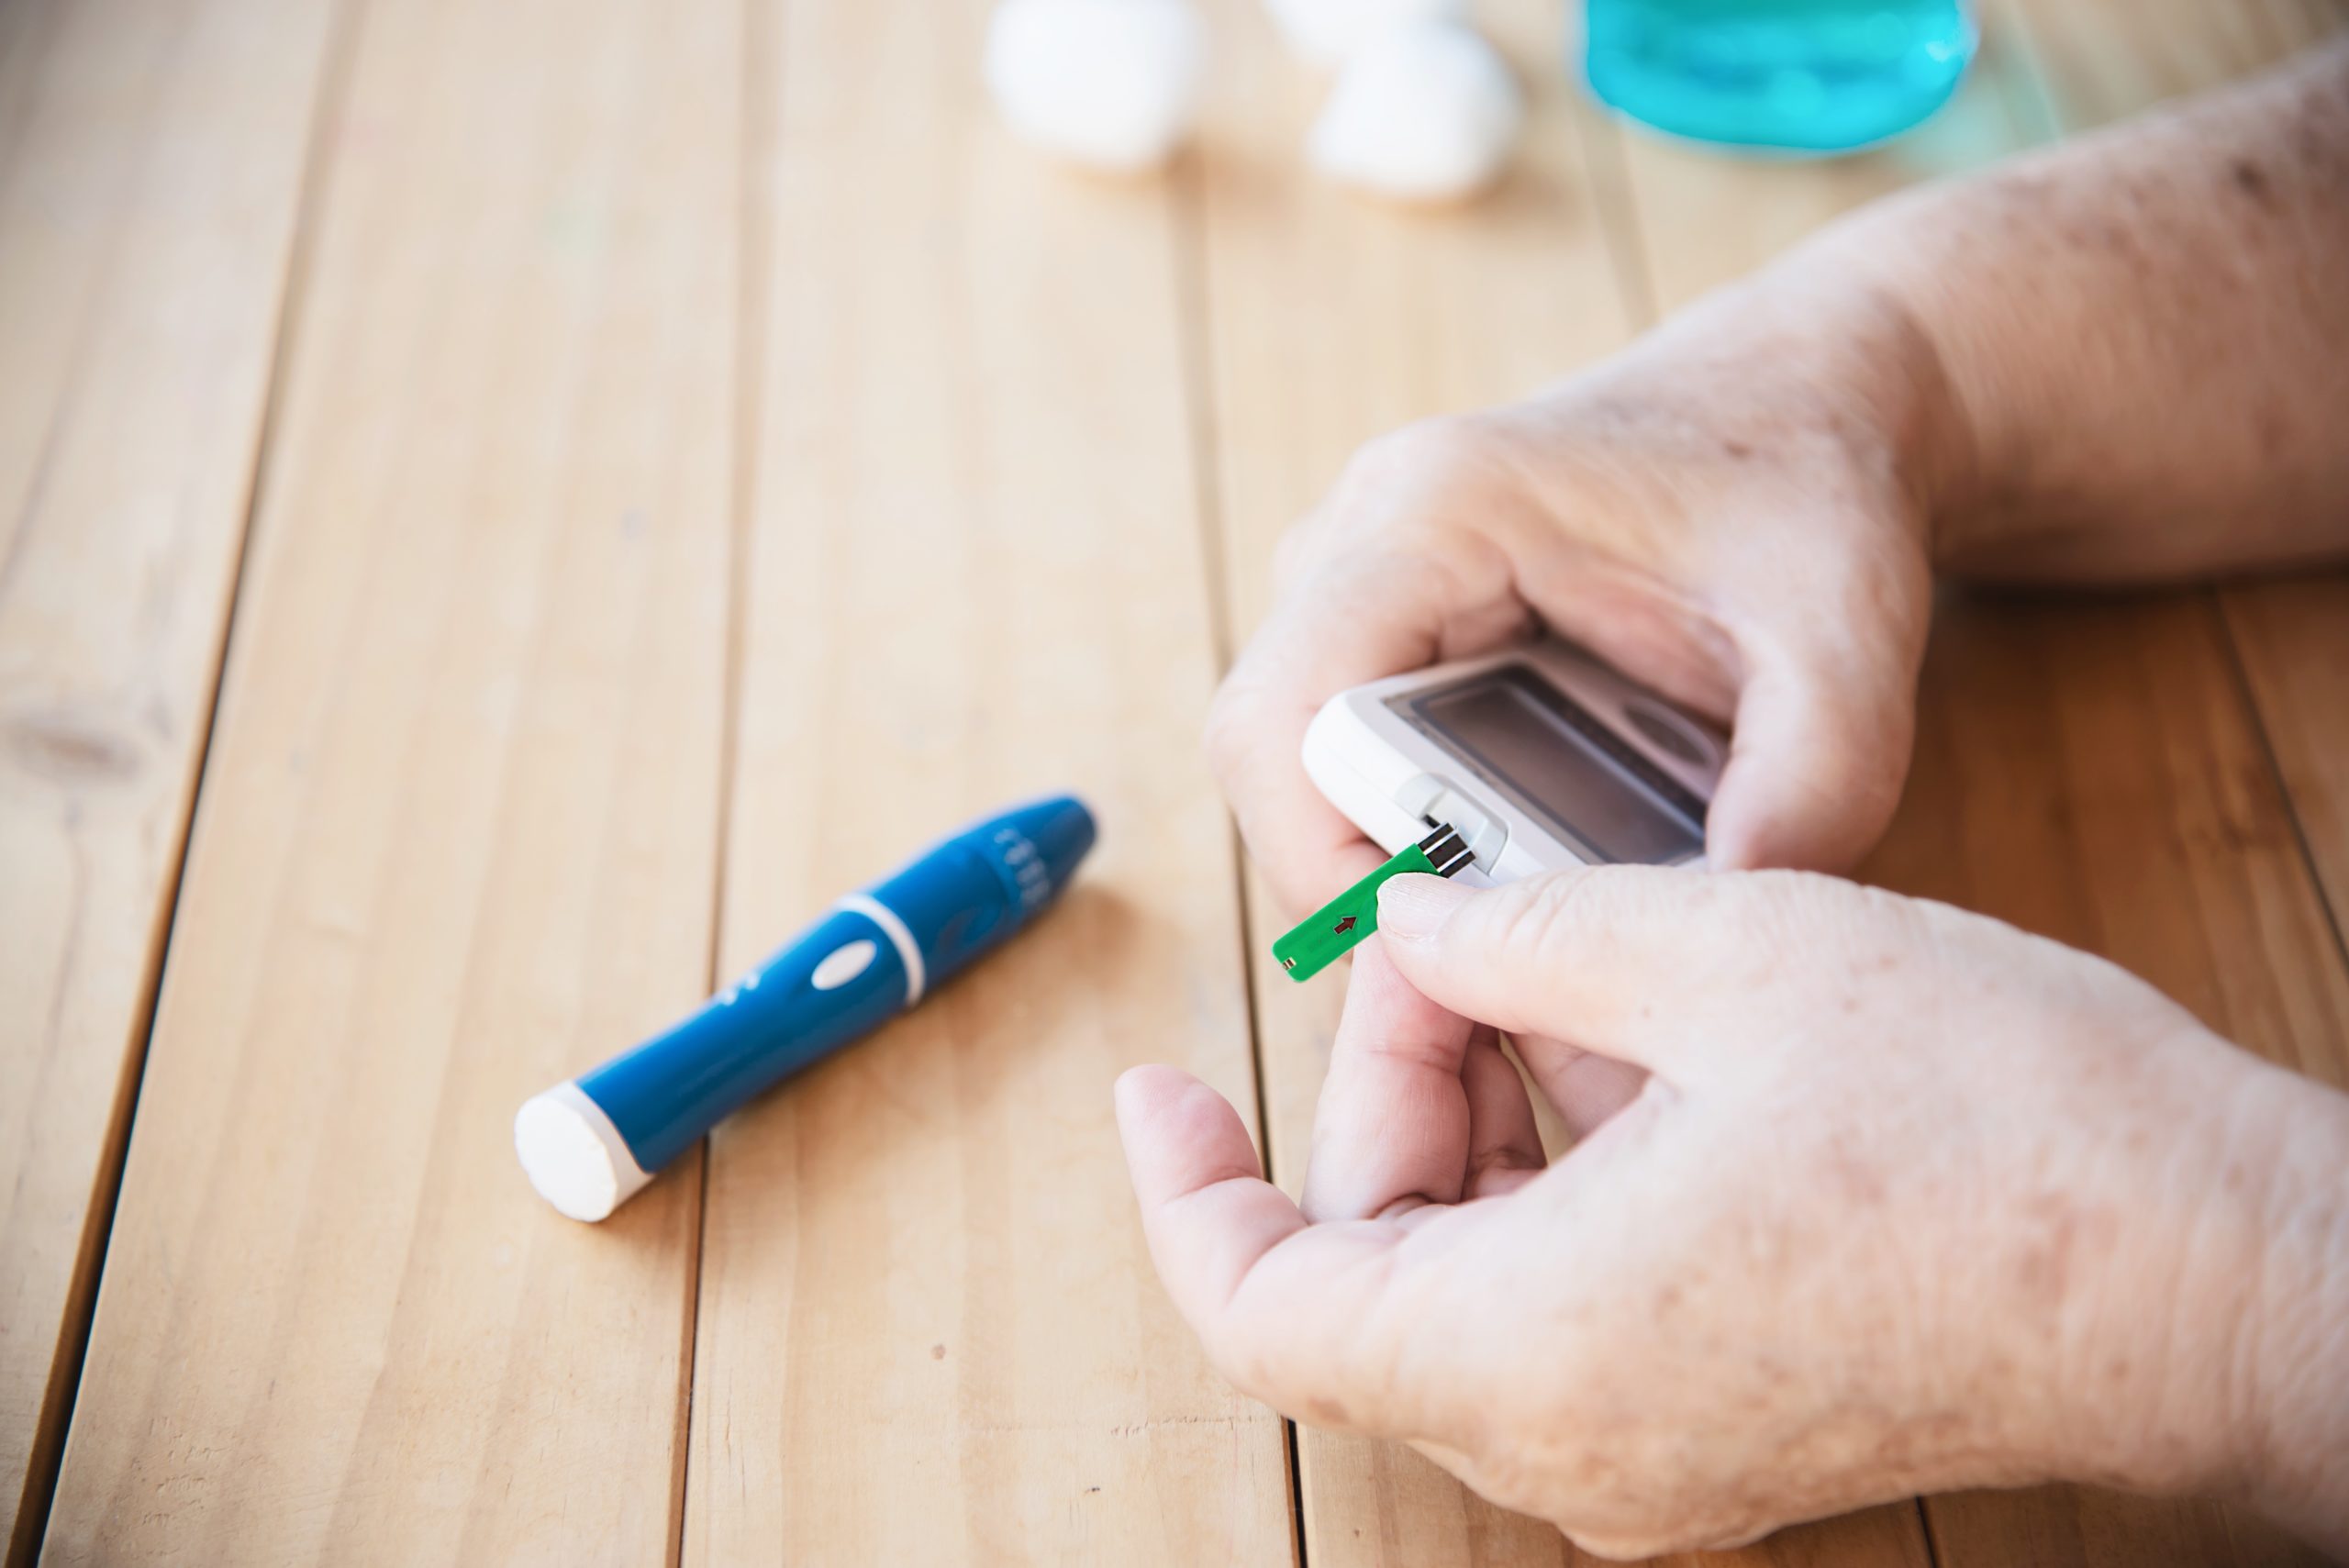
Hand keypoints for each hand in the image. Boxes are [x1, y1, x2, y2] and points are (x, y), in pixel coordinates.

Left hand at [1116, 868, 2348, 1557]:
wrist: (2224, 1268)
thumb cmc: (1998, 1122)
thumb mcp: (1722, 951)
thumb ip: (1516, 934)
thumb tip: (1416, 928)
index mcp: (1531, 1348)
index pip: (1256, 1307)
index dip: (1177, 1192)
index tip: (1155, 1084)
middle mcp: (1571, 1445)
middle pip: (1365, 1269)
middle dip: (1384, 1088)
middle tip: (1455, 941)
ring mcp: (1651, 1458)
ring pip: (1465, 1281)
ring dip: (1477, 1122)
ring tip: (1560, 974)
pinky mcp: (1723, 1435)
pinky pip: (1564, 1306)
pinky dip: (1553, 1179)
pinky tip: (1631, 1057)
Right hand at [1206, 280, 1959, 912]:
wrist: (1800, 399)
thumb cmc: (1807, 496)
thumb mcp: (1843, 644)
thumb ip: (1809, 788)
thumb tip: (1712, 939)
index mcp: (1439, 513)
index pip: (1283, 723)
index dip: (1326, 862)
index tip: (1442, 953)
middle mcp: (1362, 533)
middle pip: (1271, 755)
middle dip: (1359, 874)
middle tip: (1489, 962)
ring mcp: (1360, 571)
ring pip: (1296, 759)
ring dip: (1383, 850)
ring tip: (1517, 916)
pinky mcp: (1387, 611)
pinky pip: (1344, 746)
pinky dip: (1410, 821)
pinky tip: (1521, 862)